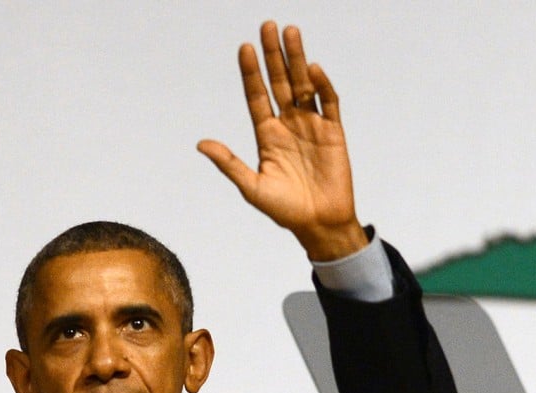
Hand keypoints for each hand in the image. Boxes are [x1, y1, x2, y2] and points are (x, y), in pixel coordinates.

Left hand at [198, 21, 367, 260]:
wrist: (319, 224)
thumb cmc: (284, 210)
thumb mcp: (251, 187)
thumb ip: (229, 163)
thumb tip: (201, 144)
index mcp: (266, 135)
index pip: (256, 96)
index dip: (250, 73)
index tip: (244, 48)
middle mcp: (288, 125)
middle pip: (279, 83)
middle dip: (273, 55)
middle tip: (268, 25)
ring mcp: (311, 126)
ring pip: (302, 85)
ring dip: (296, 59)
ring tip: (290, 32)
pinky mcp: (334, 132)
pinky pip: (328, 103)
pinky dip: (322, 85)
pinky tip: (312, 69)